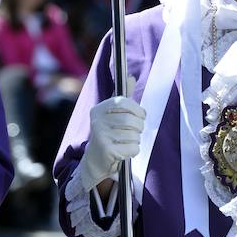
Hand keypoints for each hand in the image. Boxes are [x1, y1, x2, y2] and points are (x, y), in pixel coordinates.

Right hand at [80, 77, 145, 192]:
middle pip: (131, 120)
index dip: (137, 109)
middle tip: (135, 131)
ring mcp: (101, 136)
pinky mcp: (107, 150)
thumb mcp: (113, 113)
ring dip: (135, 140)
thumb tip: (130, 77)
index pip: (123, 102)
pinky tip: (124, 150)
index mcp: (99, 109)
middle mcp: (97, 121)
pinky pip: (133, 148)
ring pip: (134, 135)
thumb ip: (123, 98)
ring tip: (126, 141)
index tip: (141, 116)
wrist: (96, 159)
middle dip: (139, 127)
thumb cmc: (109, 132)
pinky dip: (134, 150)